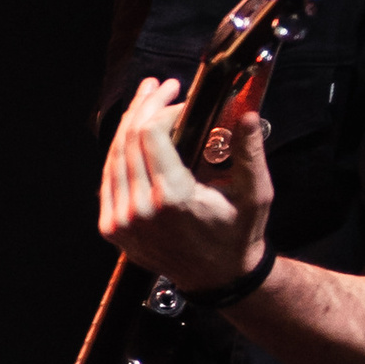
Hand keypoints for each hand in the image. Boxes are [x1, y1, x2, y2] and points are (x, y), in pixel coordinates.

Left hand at [99, 74, 271, 292]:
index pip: (149, 135)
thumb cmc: (238, 235)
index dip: (162, 108)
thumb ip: (249, 153)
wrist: (218, 277)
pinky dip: (119, 152)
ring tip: (146, 101)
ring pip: (113, 157)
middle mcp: (139, 210)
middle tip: (159, 86)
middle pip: (128, 140)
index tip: (181, 97)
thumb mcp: (255, 194)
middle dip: (144, 107)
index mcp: (172, 199)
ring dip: (129, 125)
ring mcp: (121, 221)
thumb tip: (248, 116)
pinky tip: (132, 134)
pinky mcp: (113, 228)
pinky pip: (109, 179)